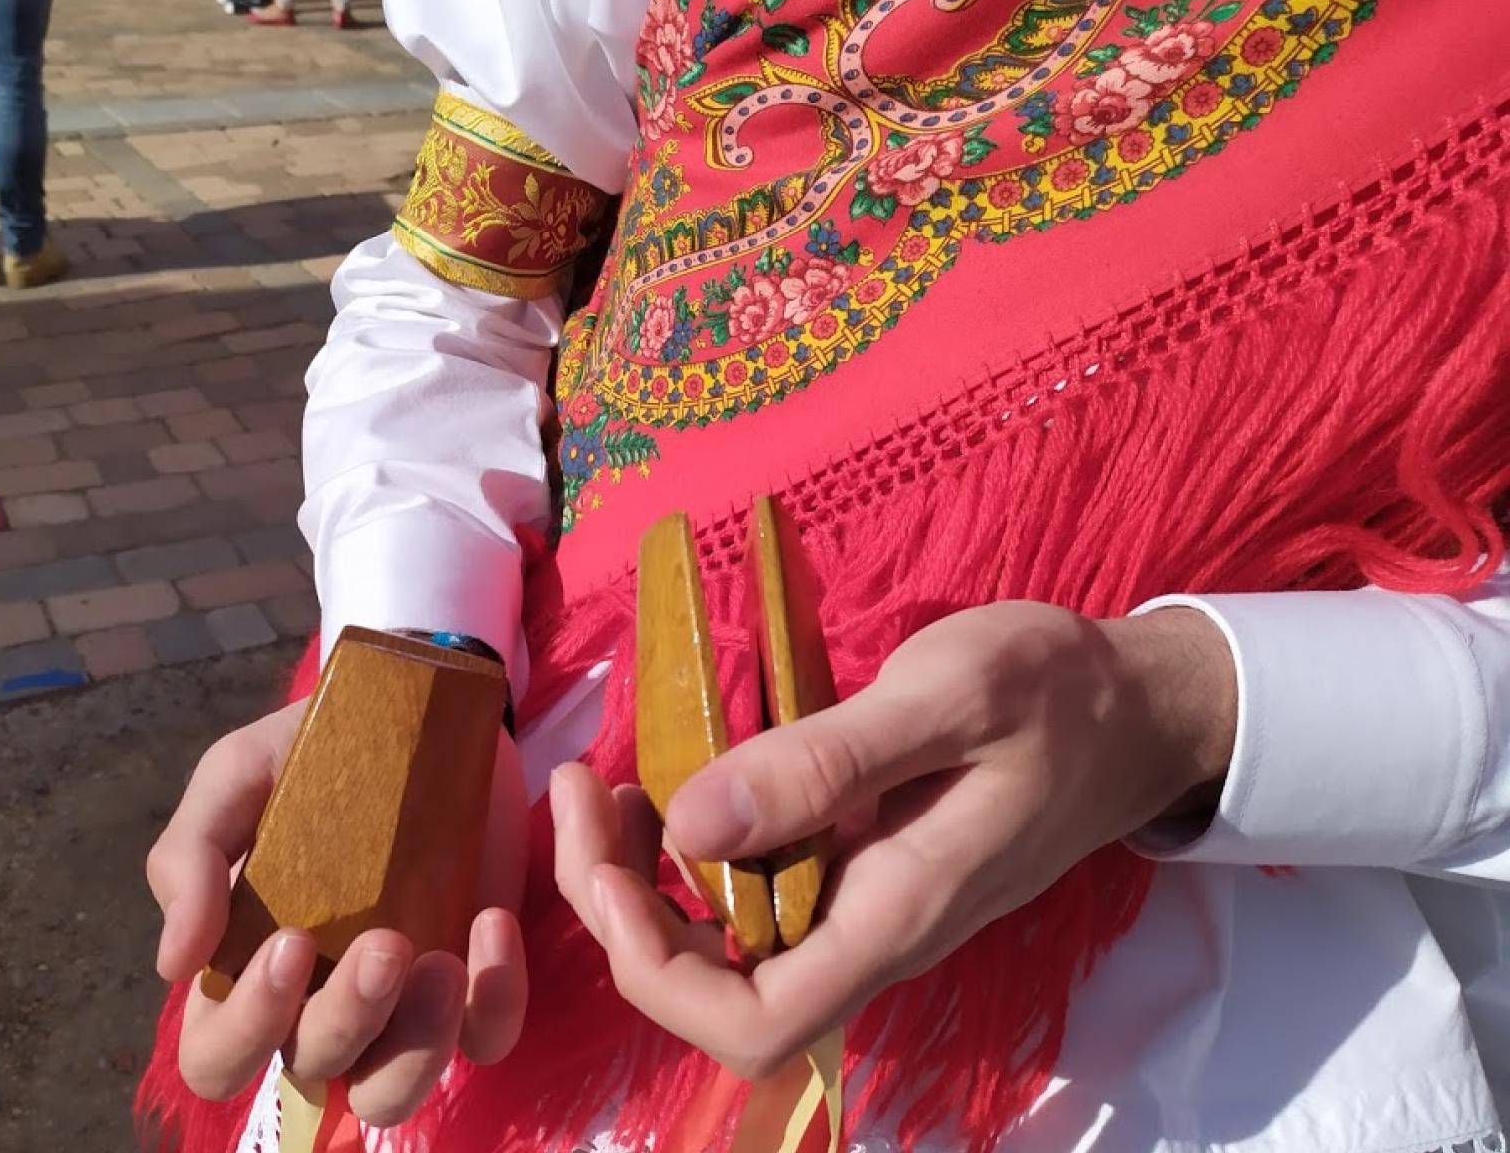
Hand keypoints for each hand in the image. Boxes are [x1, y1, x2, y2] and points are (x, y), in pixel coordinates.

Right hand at [147, 698, 529, 1124]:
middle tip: (383, 942)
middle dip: (346, 1019)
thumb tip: (175, 964)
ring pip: (395, 1089)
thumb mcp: (236, 778)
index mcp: (246, 969)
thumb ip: (191, 856)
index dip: (246, 1026)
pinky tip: (490, 928)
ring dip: (417, 1044)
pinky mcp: (474, 981)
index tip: (290, 943)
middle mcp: (317, 1004)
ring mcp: (401, 1003)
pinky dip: (494, 1002)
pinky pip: (487, 1038)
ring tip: (440, 960)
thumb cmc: (311, 754)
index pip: (218, 1055)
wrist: (417, 707)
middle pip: (314, 1072)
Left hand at [552, 601, 1235, 1078]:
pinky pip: (750, 900)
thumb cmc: (1057, 694)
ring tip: (606, 788)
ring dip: (641, 885)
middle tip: (581, 795)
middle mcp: (870, 937)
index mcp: (895, 917)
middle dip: (619, 912)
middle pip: (713, 994)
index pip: (750, 1024)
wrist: (1138, 707)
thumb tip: (689, 830)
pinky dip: (688, 856)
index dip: (652, 970)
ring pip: (721, 951)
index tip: (608, 860)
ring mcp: (862, 911)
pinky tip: (671, 787)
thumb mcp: (945, 698)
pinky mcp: (856, 875)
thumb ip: (823, 765)